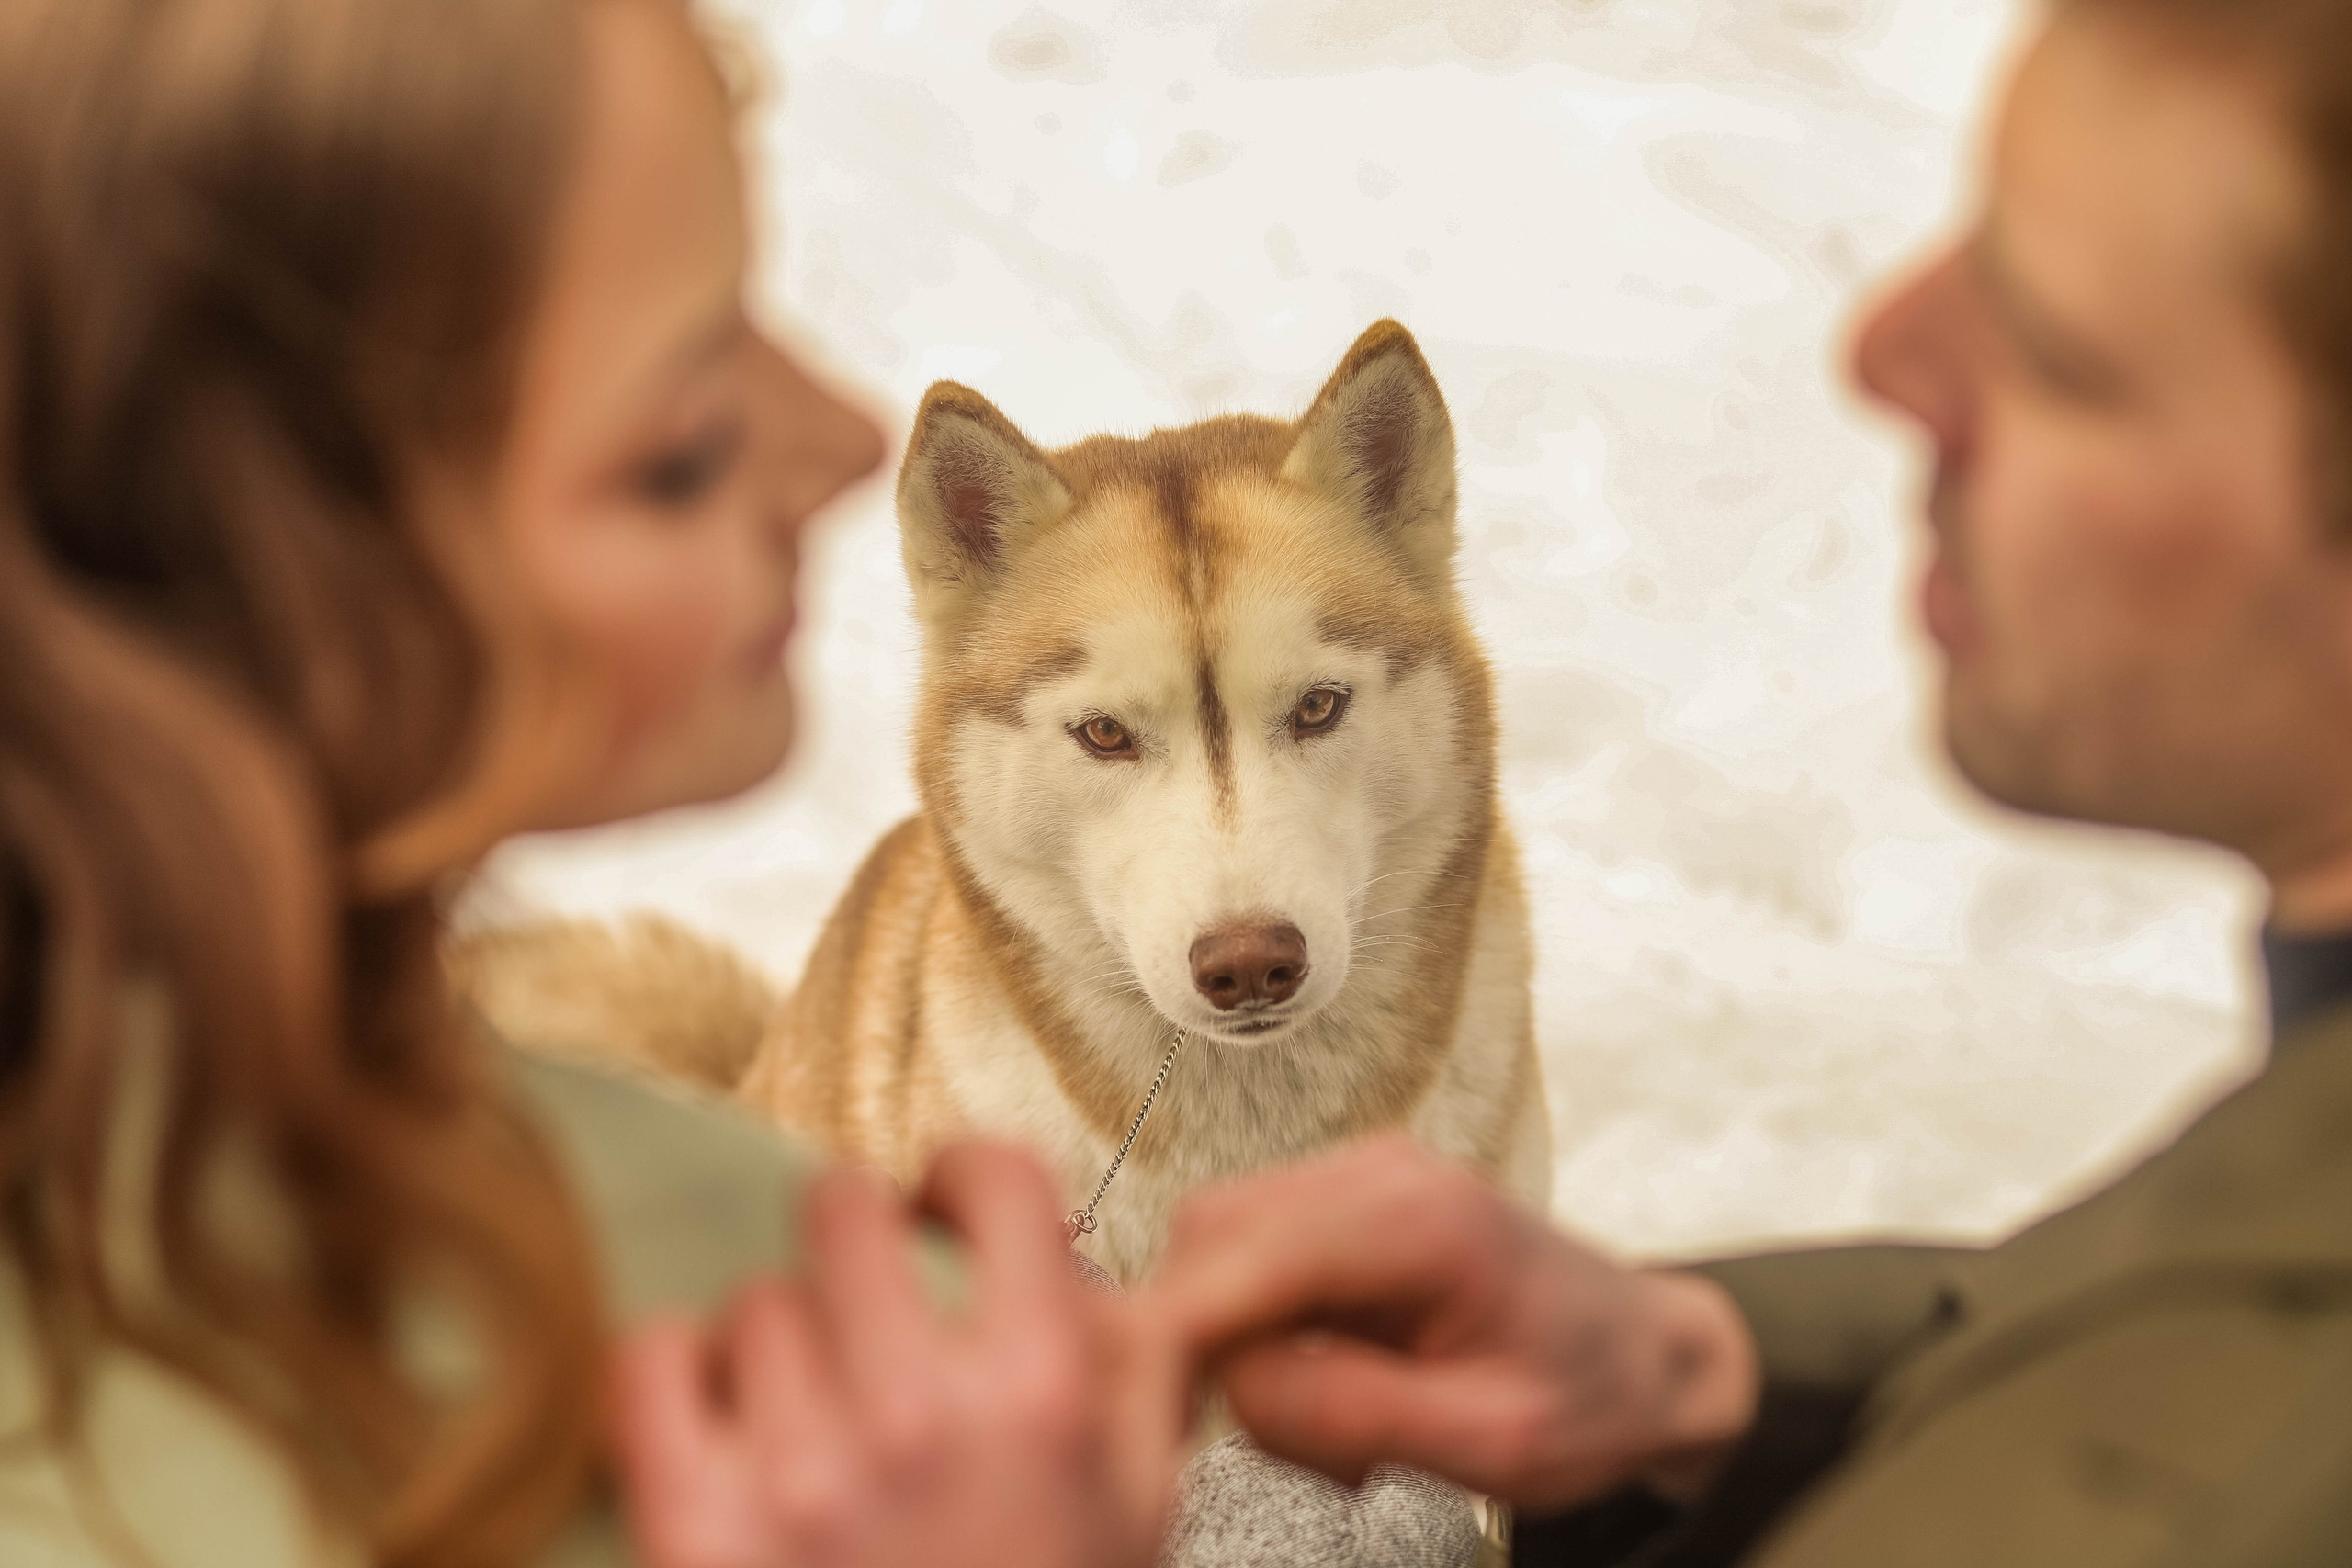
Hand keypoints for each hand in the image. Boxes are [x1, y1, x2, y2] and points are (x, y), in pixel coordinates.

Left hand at [611, 1143, 1185, 1567]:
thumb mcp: (1138, 1511)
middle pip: (844, 1211)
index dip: (963, 1173)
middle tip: (866, 1286)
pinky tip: (719, 1412)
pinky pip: (650, 1362)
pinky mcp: (696, 1529)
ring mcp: (800, 1472)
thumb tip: (1088, 1269)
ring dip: (783, 1338)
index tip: (946, 1200)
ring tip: (810, 1406)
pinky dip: (674, 1371)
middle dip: (860, 1235)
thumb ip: (1133, 1374)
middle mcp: (921, 1415)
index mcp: (1043, 1396)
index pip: (996, 1183)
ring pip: (754, 1301)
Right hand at [1146, 1133, 1758, 1510]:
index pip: (1246, 1248)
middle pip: (1211, 1236)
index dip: (1183, 1327)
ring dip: (1244, 1347)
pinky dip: (1266, 1333)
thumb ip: (1356, 1409)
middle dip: (1216, 1345)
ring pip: (1218, 1249)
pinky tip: (1341, 1384)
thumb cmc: (1591, 1398)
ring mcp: (1360, 1179)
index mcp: (1424, 1220)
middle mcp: (1382, 1174)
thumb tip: (1237, 1381)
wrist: (1648, 1359)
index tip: (1159, 1409)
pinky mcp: (1345, 1205)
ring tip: (1343, 1426)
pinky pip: (1252, 1260)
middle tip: (1299, 1442)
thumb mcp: (1493, 1441)